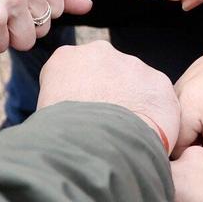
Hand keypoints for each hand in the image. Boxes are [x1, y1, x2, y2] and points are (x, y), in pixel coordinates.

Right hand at [36, 41, 179, 151]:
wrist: (95, 148)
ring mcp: (132, 64)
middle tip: (106, 127)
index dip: (78, 98)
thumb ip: (58, 106)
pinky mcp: (159, 81)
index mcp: (65, 59)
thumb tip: (66, 122)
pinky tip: (145, 137)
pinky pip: (157, 100)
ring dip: (133, 105)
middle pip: (106, 74)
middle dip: (109, 96)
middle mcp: (100, 52)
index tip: (82, 118)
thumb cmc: (60, 138)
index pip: (72, 73)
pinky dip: (154, 117)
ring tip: (126, 136)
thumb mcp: (43, 117)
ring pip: (135, 85)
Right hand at [175, 42, 202, 151]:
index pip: (173, 143)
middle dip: (190, 135)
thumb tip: (190, 156)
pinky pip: (192, 88)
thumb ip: (200, 153)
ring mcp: (190, 71)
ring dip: (194, 116)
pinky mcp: (201, 64)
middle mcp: (181, 86)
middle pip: (175, 123)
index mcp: (185, 107)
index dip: (189, 156)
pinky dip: (202, 99)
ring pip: (182, 105)